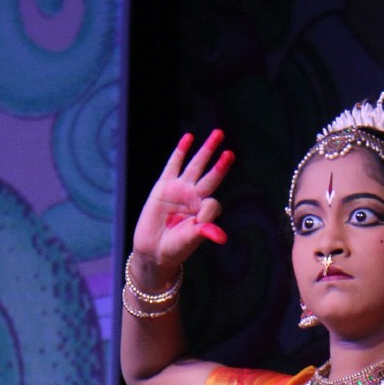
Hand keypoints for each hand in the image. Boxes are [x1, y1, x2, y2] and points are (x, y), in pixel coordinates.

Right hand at [129, 129, 233, 279]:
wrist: (153, 250)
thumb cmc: (175, 248)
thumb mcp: (190, 240)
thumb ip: (204, 232)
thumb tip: (221, 237)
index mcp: (204, 212)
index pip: (213, 202)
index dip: (208, 209)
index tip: (200, 221)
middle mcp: (195, 198)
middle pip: (211, 176)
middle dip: (220, 164)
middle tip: (230, 152)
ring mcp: (180, 189)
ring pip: (196, 165)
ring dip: (207, 150)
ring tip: (218, 134)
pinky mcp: (164, 185)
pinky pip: (174, 164)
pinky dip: (181, 151)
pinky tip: (189, 138)